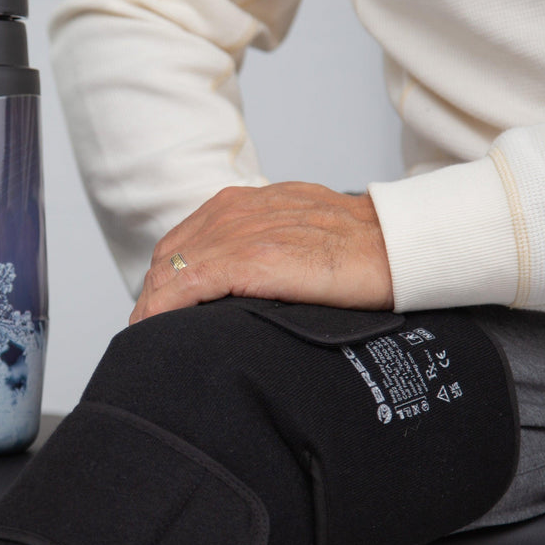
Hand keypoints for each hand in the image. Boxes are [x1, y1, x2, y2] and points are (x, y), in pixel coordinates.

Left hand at [129, 182, 393, 323]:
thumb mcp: (299, 234)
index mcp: (243, 204)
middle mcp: (234, 211)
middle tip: (145, 335)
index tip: (156, 313)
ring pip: (171, 271)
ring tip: (146, 340)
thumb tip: (244, 288)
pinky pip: (187, 284)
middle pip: (169, 258)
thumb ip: (265, 248)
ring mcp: (240, 232)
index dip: (164, 281)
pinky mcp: (251, 259)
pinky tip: (156, 330)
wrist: (399, 245)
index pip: (183, 244)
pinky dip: (163, 309)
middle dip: (152, 297)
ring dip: (151, 307)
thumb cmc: (360, 248)